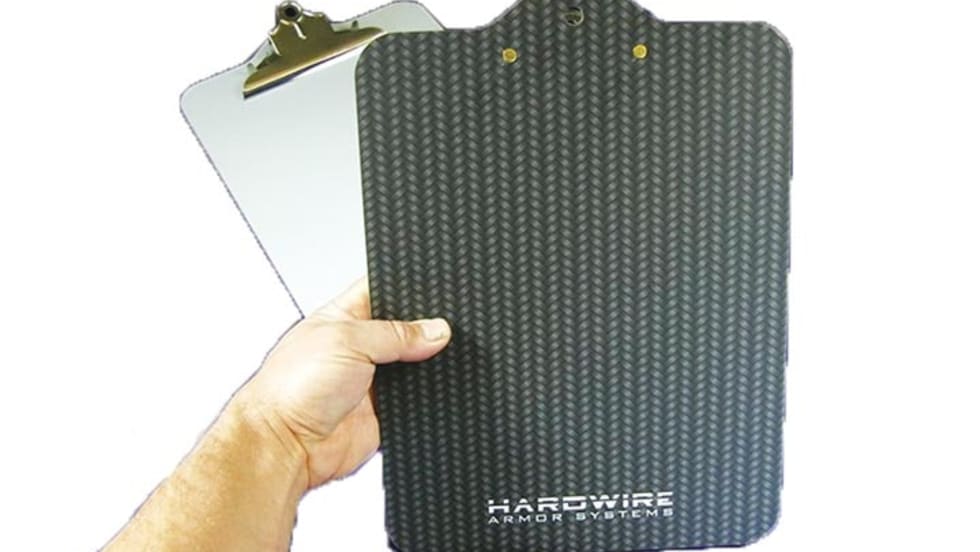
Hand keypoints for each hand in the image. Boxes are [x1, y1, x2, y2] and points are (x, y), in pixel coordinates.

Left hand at [232, 279, 451, 490]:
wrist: (286, 447)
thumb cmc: (291, 389)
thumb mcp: (348, 341)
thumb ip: (396, 333)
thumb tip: (435, 330)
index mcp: (344, 317)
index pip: (383, 291)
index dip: (409, 288)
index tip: (437, 292)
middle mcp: (359, 347)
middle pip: (406, 330)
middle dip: (425, 330)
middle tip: (442, 330)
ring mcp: (372, 381)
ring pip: (417, 366)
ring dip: (427, 366)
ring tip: (434, 361)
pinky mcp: (384, 413)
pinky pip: (417, 401)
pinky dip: (428, 398)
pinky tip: (430, 391)